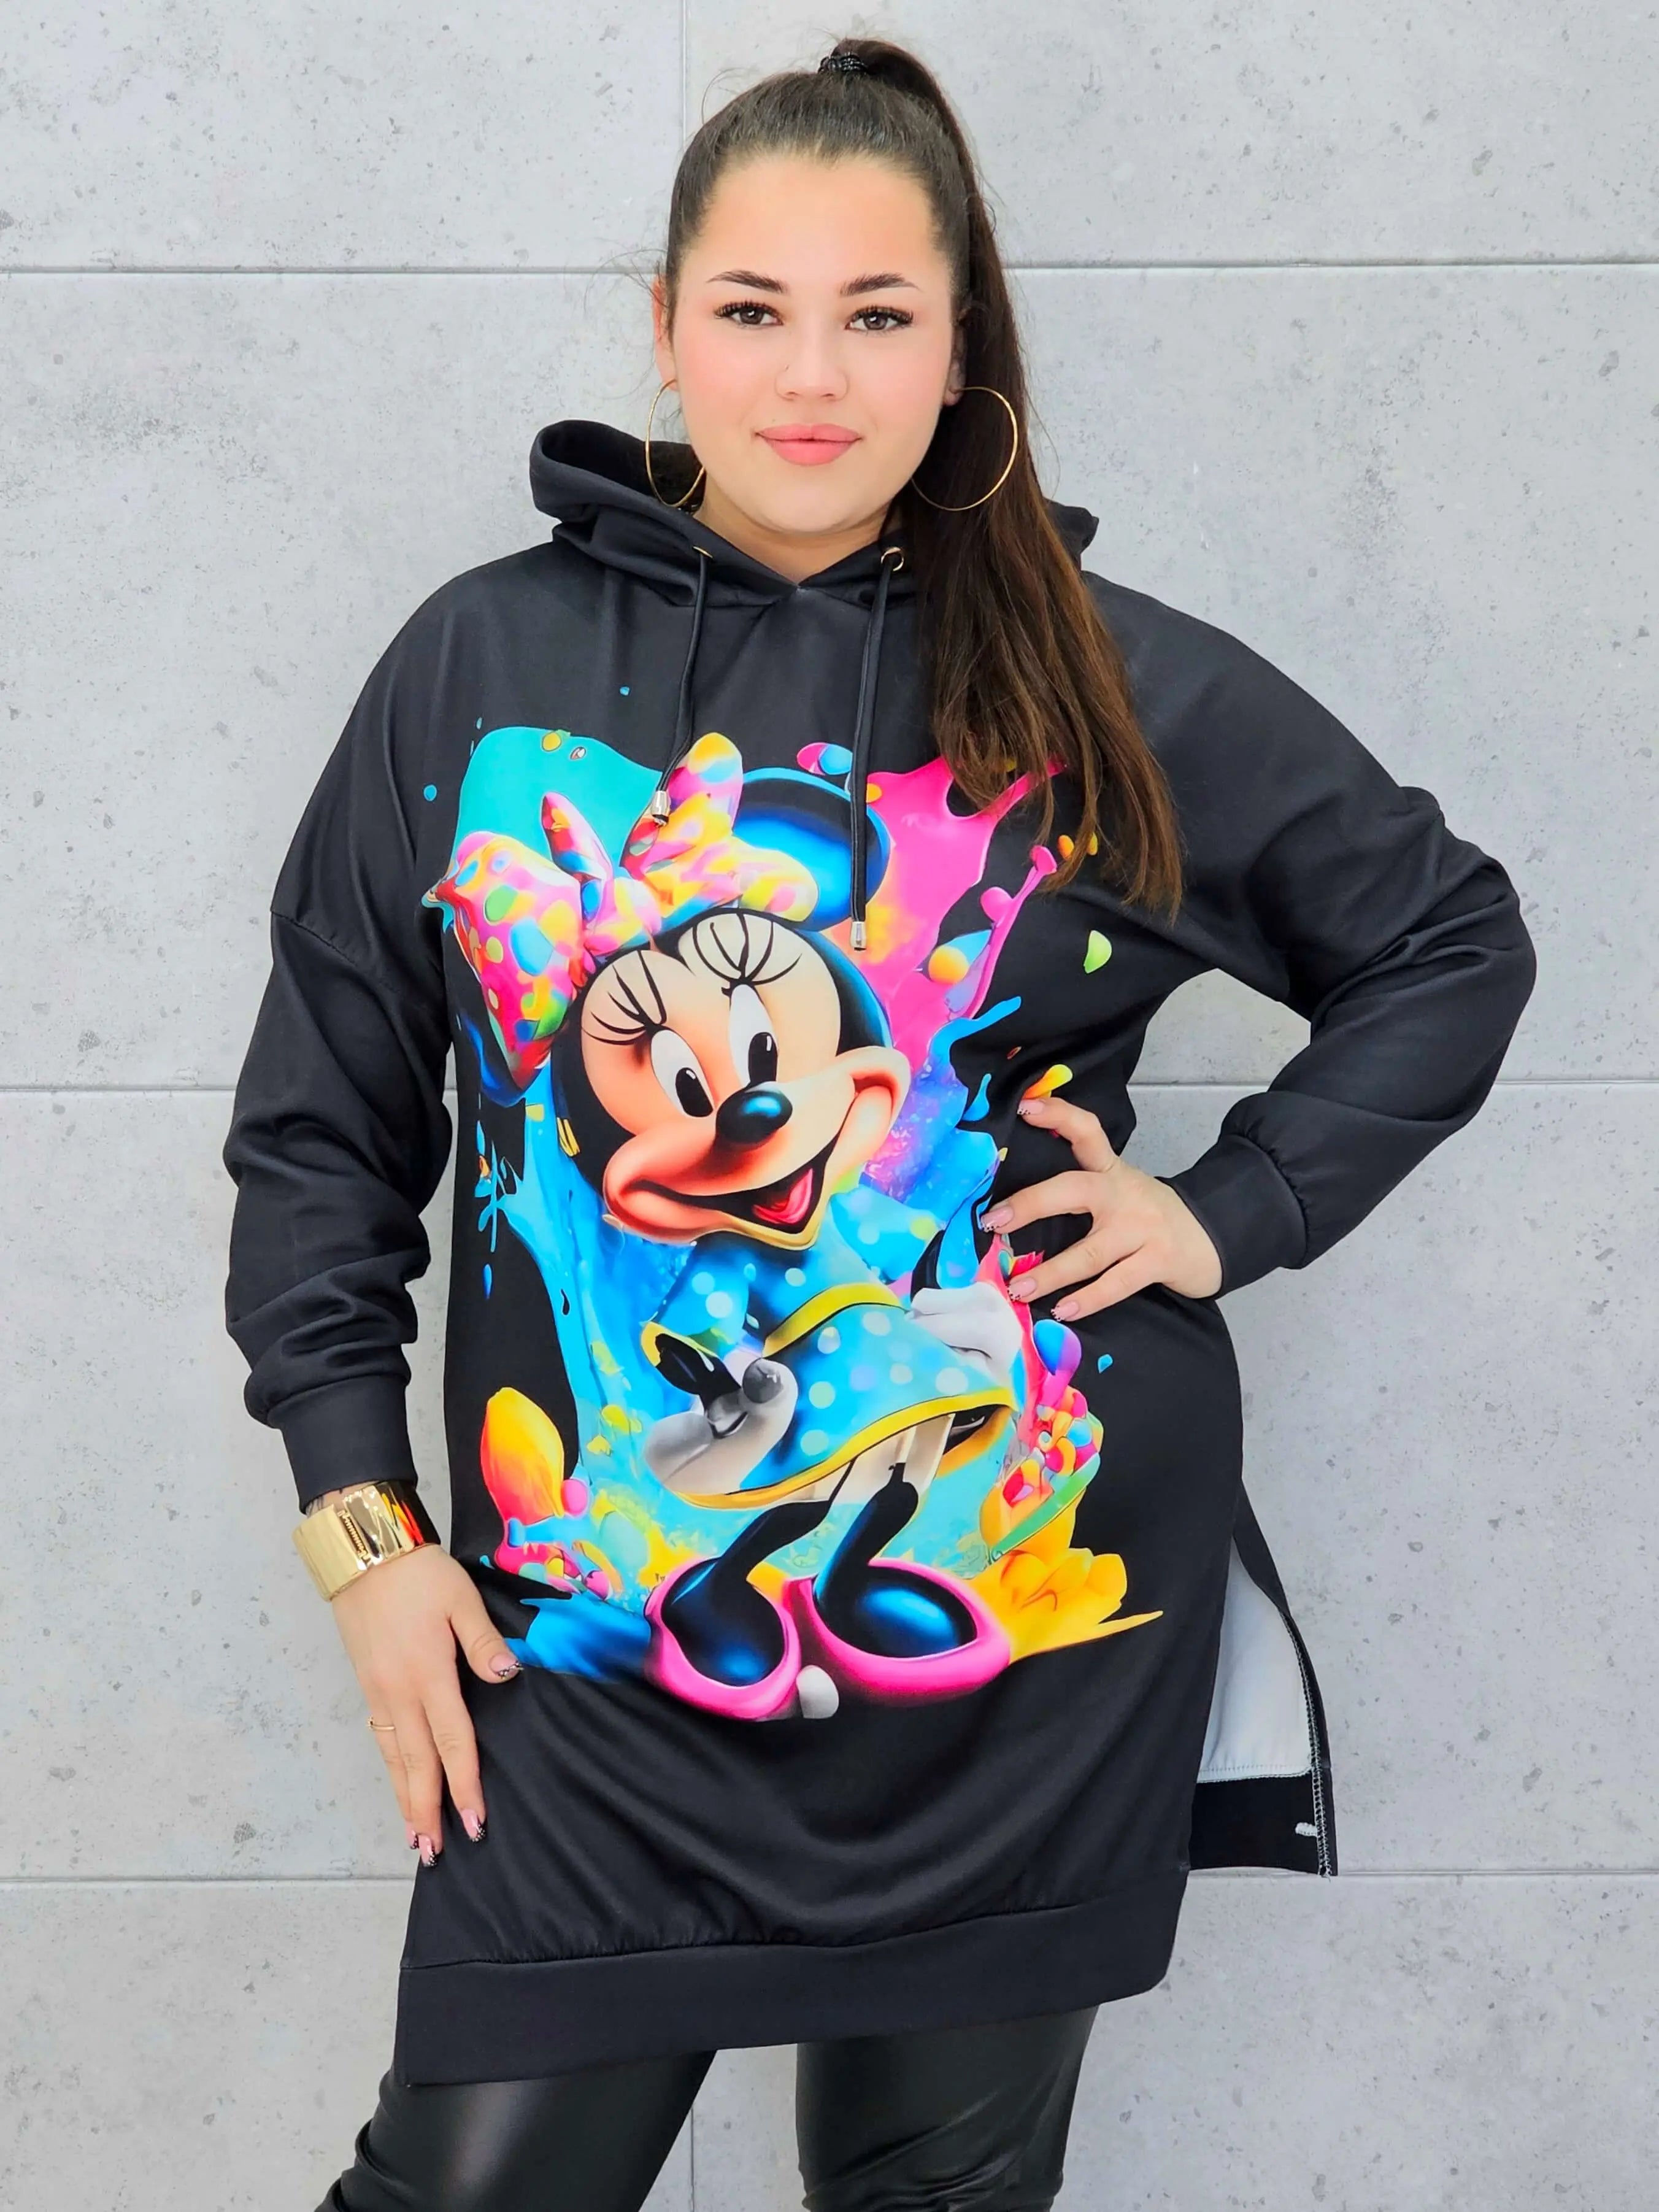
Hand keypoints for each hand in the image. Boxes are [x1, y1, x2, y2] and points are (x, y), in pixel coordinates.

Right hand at [315, 1496, 521, 1863]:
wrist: (364, 1554)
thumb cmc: (419, 1573)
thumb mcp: (461, 1598)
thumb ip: (483, 1641)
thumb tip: (508, 1676)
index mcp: (427, 1673)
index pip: (452, 1741)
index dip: (465, 1784)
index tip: (475, 1821)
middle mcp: (398, 1692)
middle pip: (416, 1763)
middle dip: (428, 1809)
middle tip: (437, 1852)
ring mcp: (378, 1691)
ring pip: (394, 1757)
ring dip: (405, 1798)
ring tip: (414, 1836)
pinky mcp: (367, 1684)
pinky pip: (382, 1738)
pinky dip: (391, 1768)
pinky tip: (399, 1783)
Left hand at [980, 1092, 1223, 1316]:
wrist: (1212, 1237)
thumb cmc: (1149, 1217)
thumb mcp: (1120, 1190)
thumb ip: (1080, 1192)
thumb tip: (1013, 1211)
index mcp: (1111, 1170)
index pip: (1087, 1132)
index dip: (1057, 1115)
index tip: (1025, 1107)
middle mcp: (1123, 1193)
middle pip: (1073, 1189)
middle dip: (1031, 1204)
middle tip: (994, 1221)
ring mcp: (1142, 1228)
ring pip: (1089, 1252)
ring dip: (1050, 1273)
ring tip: (1018, 1288)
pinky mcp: (1157, 1261)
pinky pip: (1115, 1284)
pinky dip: (1087, 1300)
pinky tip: (1063, 1310)